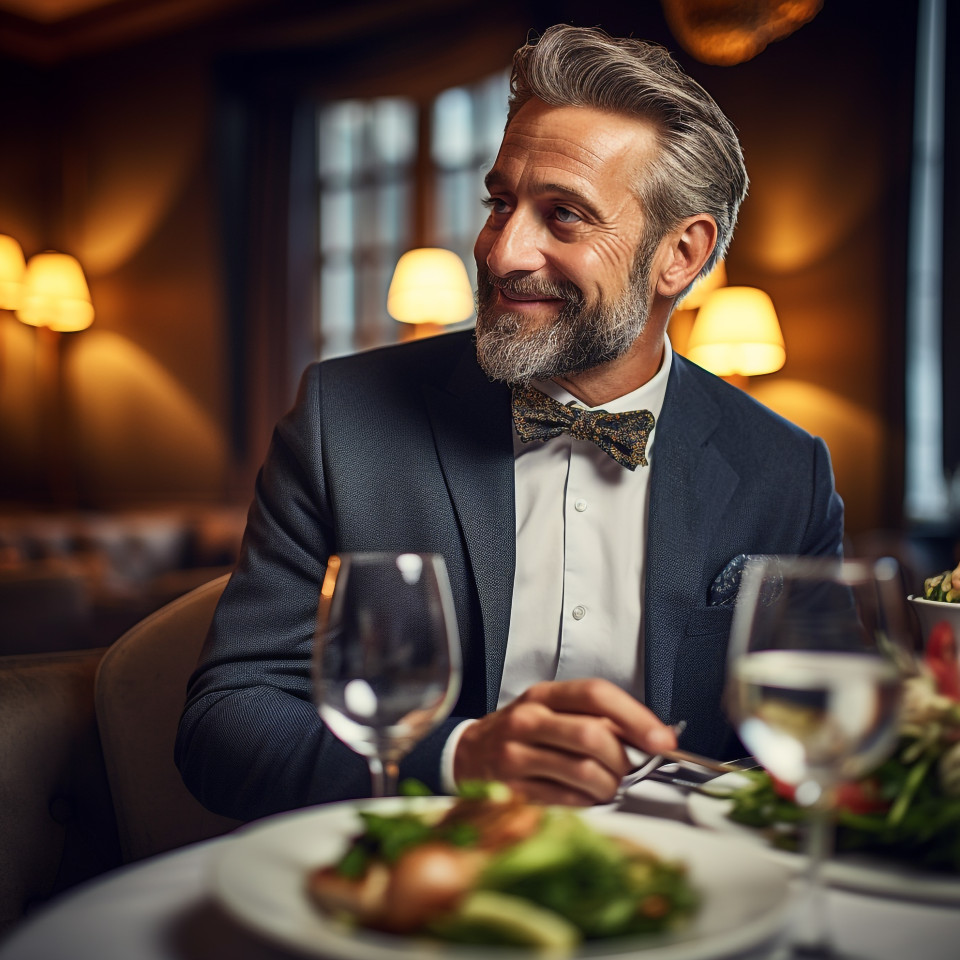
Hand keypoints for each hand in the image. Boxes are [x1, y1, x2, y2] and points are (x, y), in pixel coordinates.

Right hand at [452, 678, 676, 804]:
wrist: (467, 755)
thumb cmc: (521, 733)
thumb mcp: (551, 711)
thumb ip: (596, 718)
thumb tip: (652, 735)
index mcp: (544, 695)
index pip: (596, 694)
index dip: (635, 717)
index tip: (662, 740)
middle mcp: (528, 720)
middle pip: (592, 735)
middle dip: (623, 760)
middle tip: (628, 770)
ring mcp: (516, 755)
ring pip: (583, 771)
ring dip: (609, 786)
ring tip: (608, 786)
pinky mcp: (513, 788)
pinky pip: (567, 799)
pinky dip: (588, 802)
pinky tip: (586, 797)